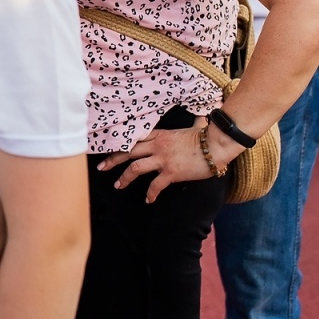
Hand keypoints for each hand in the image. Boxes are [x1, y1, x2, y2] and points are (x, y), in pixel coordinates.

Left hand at [98, 119, 241, 202]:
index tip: (107, 149)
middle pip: (128, 152)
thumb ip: (191, 124)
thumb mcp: (192, 128)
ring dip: (124, 178)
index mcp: (159, 135)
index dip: (119, 145)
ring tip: (118, 185)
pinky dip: (150, 194)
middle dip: (112, 160)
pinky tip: (148, 200)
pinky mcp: (171, 172)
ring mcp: (163, 159)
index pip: (134, 139)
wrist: (217, 145)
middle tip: (101, 168)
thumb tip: (201, 119)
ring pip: (135, 168)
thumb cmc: (207, 137)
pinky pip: (155, 185)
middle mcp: (157, 146)